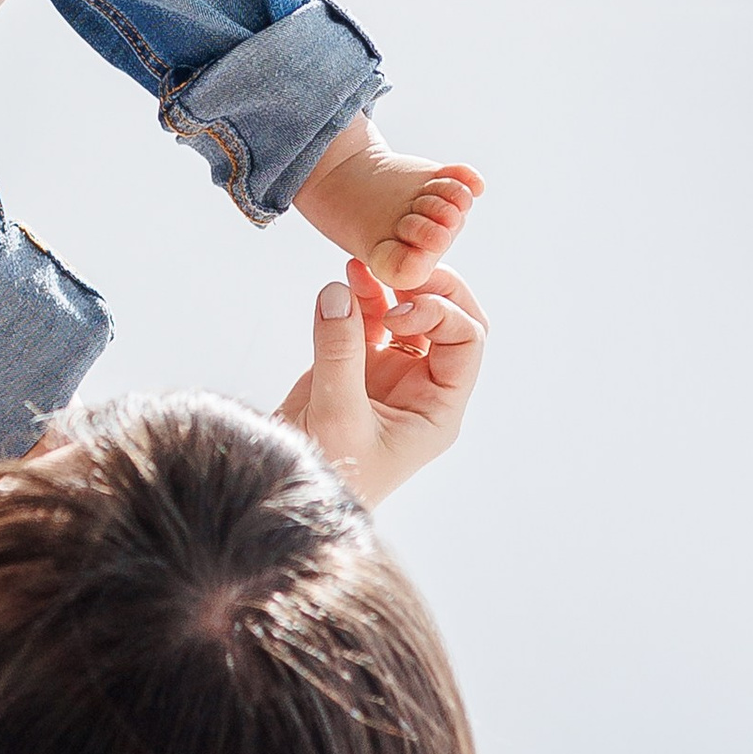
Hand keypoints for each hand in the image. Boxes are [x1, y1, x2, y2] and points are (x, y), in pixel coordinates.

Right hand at [277, 260, 485, 507]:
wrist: (287, 487)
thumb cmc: (328, 473)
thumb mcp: (338, 416)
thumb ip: (339, 352)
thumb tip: (338, 292)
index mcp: (438, 408)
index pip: (465, 343)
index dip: (438, 315)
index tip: (397, 313)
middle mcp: (423, 387)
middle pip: (452, 321)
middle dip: (430, 289)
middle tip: (399, 271)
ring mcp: (391, 374)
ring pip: (409, 315)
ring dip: (390, 287)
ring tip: (361, 266)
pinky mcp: (355, 366)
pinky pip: (368, 321)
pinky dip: (360, 297)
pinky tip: (346, 279)